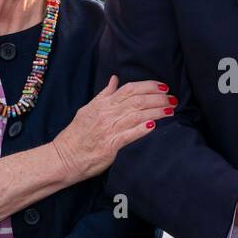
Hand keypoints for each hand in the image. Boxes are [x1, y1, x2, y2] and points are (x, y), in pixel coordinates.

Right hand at [50, 75, 174, 182]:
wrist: (64, 157)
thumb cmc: (76, 135)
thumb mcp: (87, 109)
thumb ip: (104, 95)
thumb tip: (114, 79)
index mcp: (103, 104)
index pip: (129, 89)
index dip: (149, 86)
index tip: (163, 86)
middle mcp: (107, 114)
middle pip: (137, 100)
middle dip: (158, 98)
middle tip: (172, 99)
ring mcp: (109, 129)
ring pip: (137, 115)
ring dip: (157, 111)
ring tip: (171, 110)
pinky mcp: (110, 146)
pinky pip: (130, 135)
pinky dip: (143, 129)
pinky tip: (155, 125)